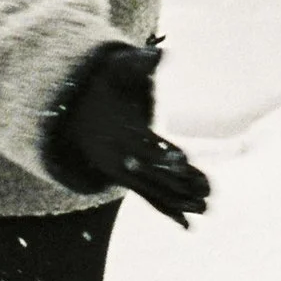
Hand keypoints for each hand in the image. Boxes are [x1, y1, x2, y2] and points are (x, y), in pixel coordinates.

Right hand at [49, 41, 209, 225]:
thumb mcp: (115, 69)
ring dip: (179, 201)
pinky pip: (149, 198)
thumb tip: (160, 52)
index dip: (162, 152)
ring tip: (206, 209)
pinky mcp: (128, 179)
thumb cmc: (101, 85)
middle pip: (150, 172)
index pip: (142, 143)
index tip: (183, 159)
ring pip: (152, 190)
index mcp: (117, 131)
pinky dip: (168, 211)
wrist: (74, 113)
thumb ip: (138, 62)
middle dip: (177, 182)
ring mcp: (123, 172)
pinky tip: (188, 228)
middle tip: (206, 191)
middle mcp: (119, 157)